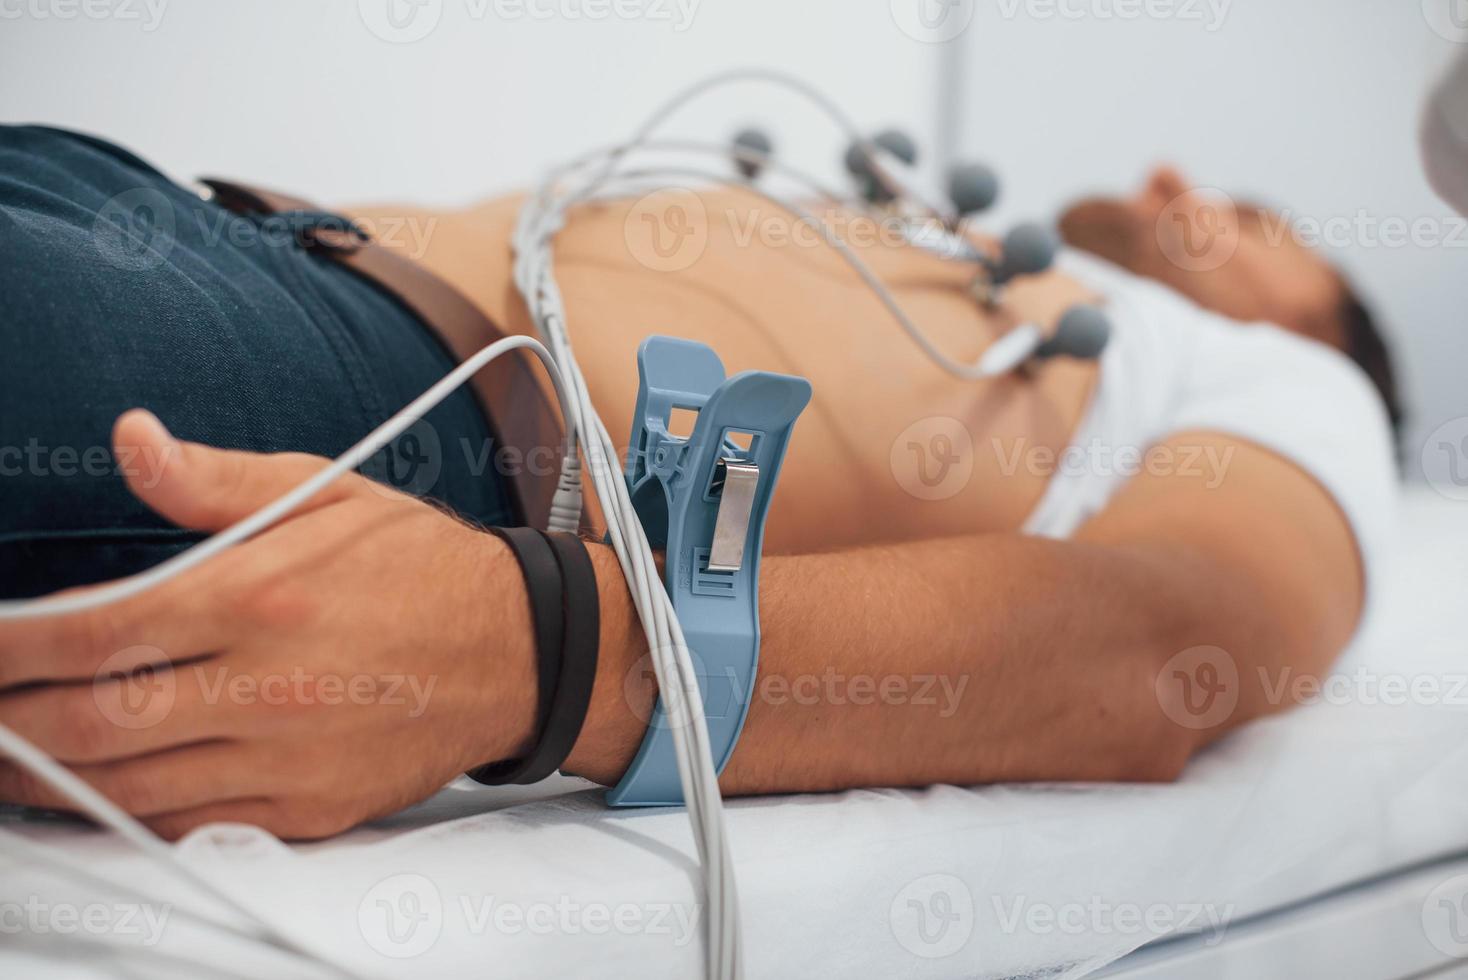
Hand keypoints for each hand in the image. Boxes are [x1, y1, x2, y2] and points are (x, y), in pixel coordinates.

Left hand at [0, 410, 536, 839]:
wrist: (518, 649)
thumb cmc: (421, 566)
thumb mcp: (328, 491)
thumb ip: (216, 479)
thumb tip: (134, 440)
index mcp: (259, 596)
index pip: (93, 632)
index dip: (7, 647)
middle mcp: (266, 685)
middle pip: (91, 724)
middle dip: (8, 724)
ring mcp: (286, 757)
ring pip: (128, 788)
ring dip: (50, 778)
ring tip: (13, 756)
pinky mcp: (309, 807)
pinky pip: (192, 824)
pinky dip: (129, 812)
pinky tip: (101, 790)